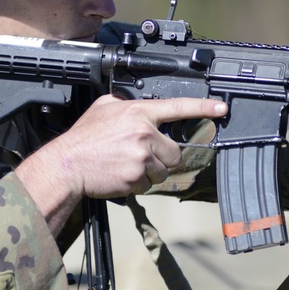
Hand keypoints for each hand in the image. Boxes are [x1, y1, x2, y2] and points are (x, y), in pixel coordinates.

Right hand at [15, 95, 227, 233]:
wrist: (67, 166)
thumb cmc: (83, 139)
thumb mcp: (103, 108)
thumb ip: (126, 105)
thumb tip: (137, 105)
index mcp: (138, 112)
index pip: (178, 107)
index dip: (204, 107)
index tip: (221, 108)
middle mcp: (144, 132)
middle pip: (174, 151)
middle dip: (161, 157)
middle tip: (137, 156)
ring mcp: (142, 156)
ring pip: (163, 171)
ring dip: (149, 172)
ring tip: (125, 165)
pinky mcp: (138, 177)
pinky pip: (149, 184)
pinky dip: (137, 184)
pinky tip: (120, 175)